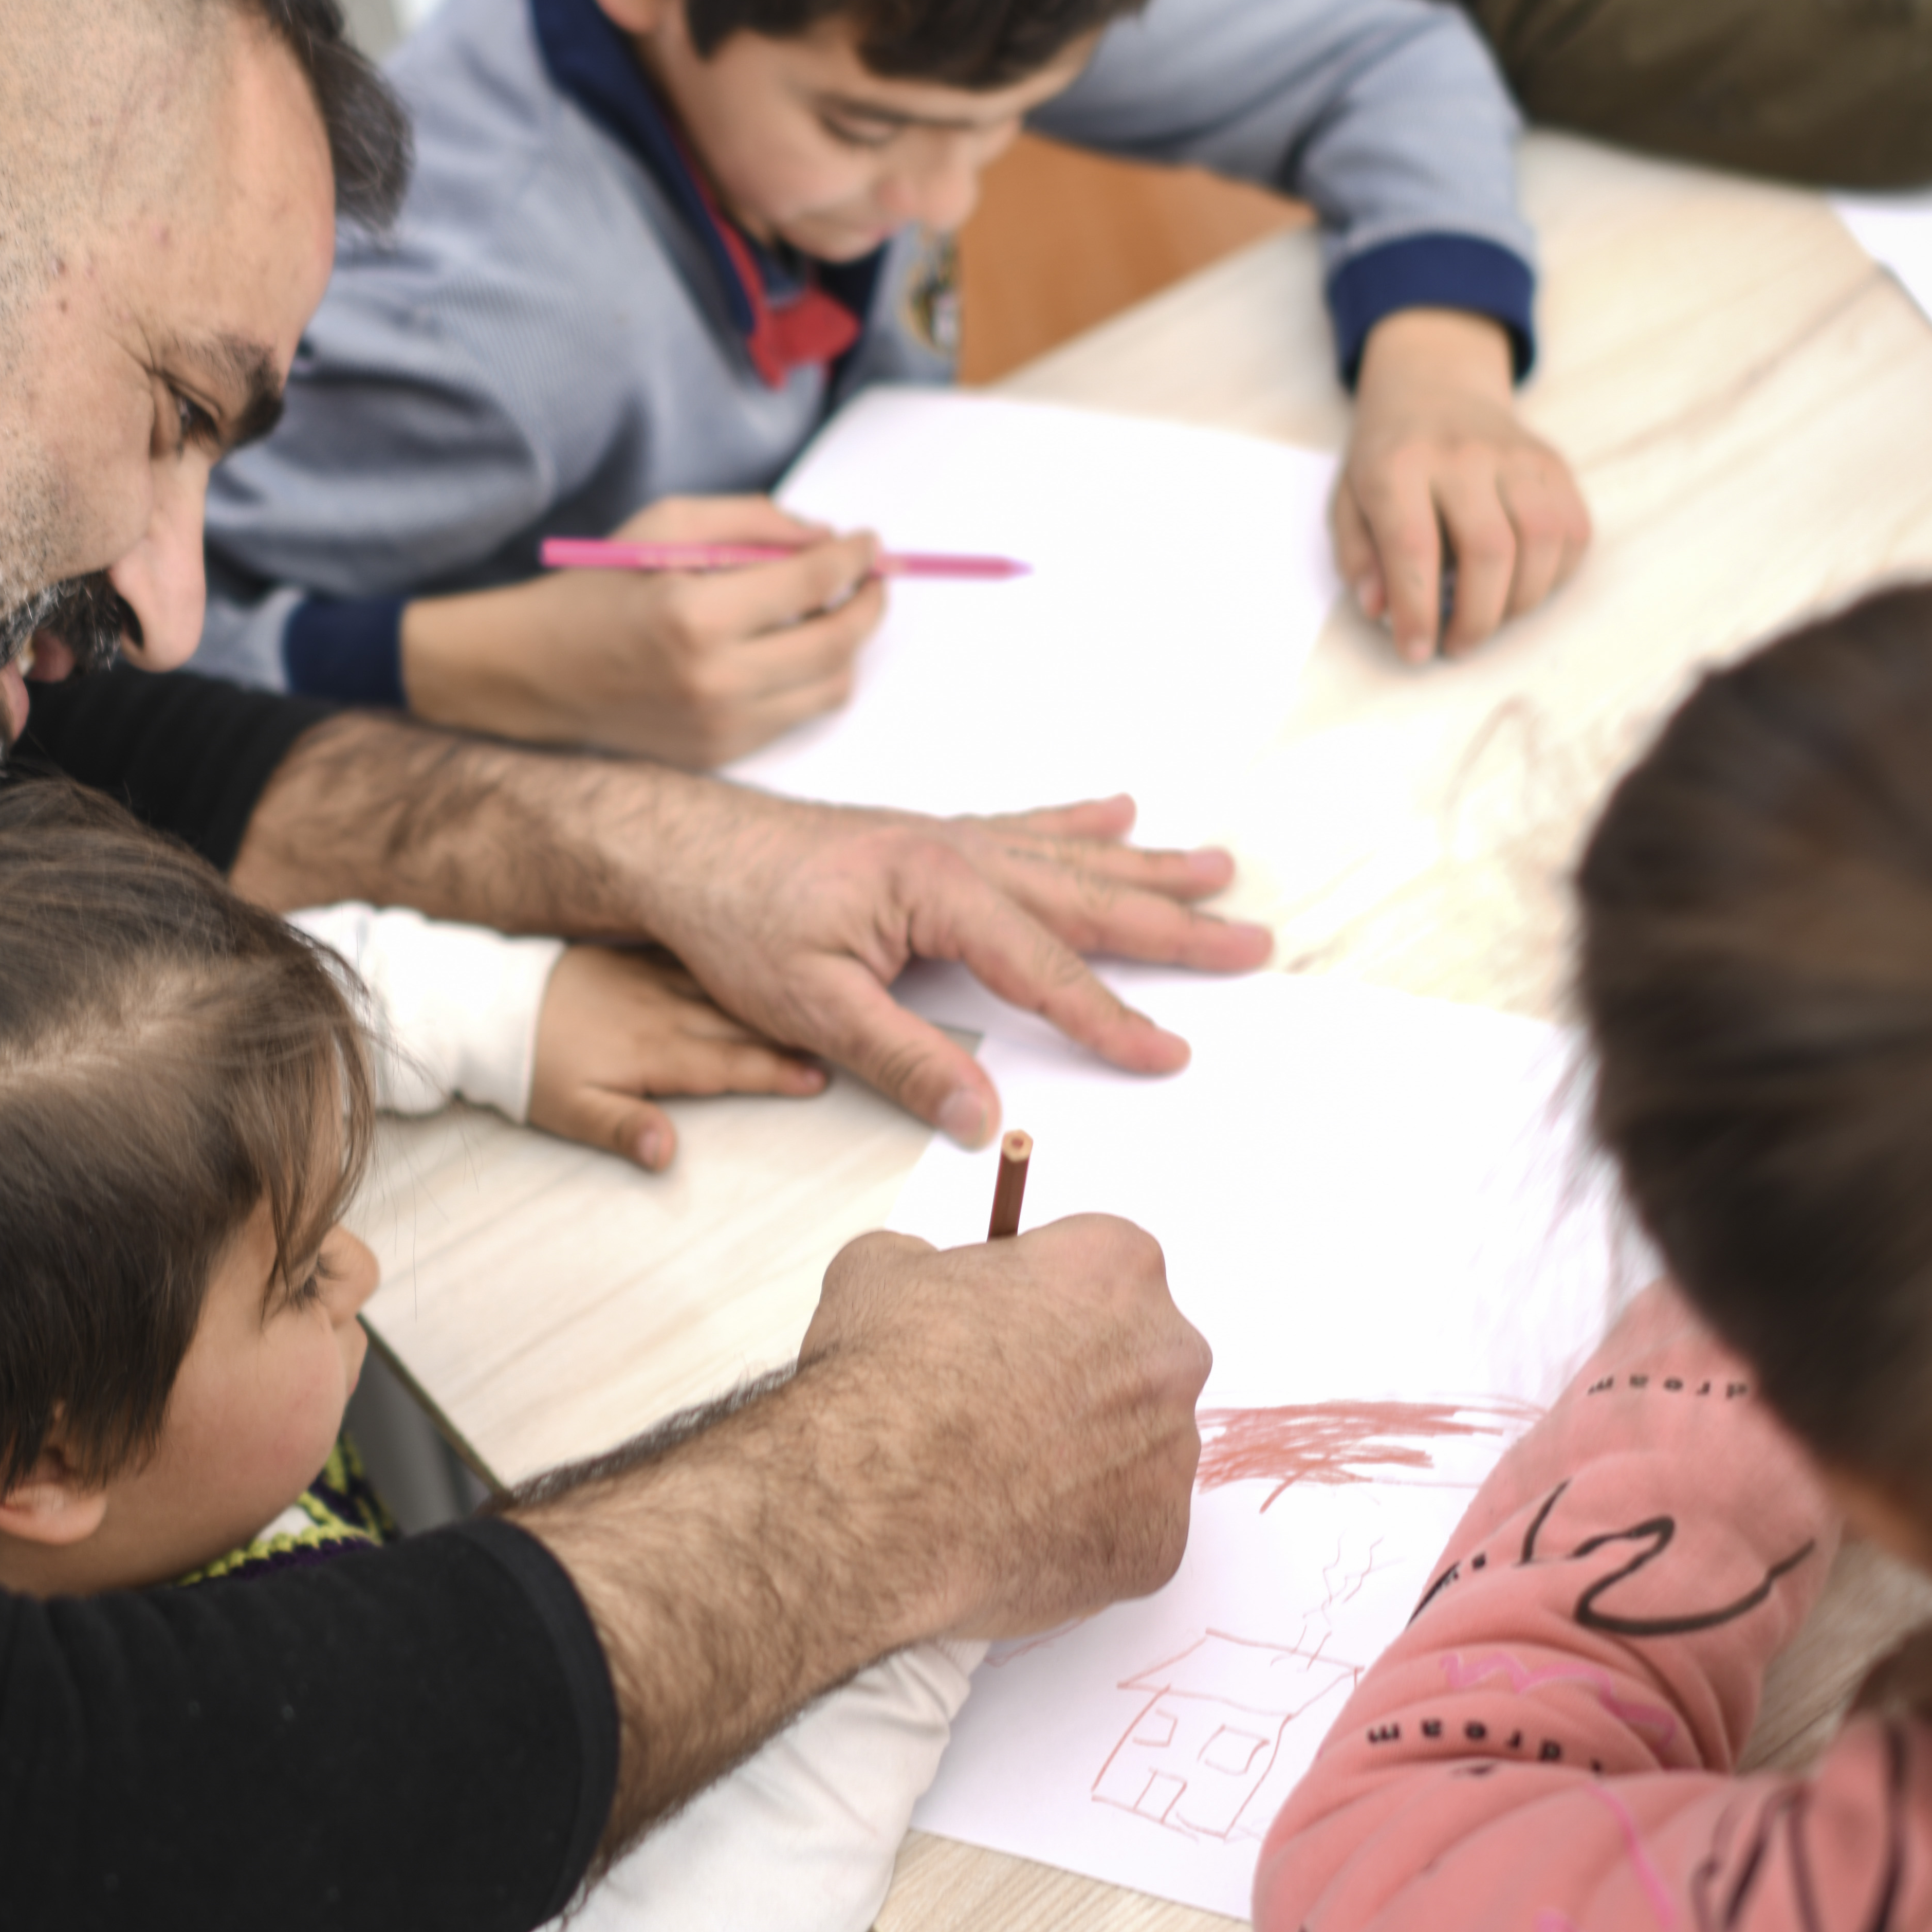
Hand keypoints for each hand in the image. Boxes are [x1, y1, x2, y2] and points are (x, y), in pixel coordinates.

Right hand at [399, 493, 887, 765]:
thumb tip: (825, 538)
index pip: (812, 583)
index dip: (854, 558)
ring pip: (829, 688)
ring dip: (846, 646)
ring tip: (832, 612)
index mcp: (696, 616)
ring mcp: (720, 727)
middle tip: (871, 579)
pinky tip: (789, 648)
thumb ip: (752, 521)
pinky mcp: (720, 754)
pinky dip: (806, 678)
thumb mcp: (664, 525)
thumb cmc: (598, 588)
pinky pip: (794, 715)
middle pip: (838, 643)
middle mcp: (715, 681)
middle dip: (869, 603)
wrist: (536, 673)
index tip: (869, 543)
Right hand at [508, 1213, 1214, 1847]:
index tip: (1002, 1345)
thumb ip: (930, 1273)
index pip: (1102, 1269)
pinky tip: (997, 1551)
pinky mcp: (1148, 1556)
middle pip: (1136, 1364)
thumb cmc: (862, 1373)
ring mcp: (1163, 1464)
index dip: (1041, 1307)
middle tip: (993, 1427)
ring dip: (1075, 1473)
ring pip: (1131, 1457)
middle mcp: (1164, 1359)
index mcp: (1113, 1267)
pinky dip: (1071, 1550)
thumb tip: (920, 1282)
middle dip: (1076, 1388)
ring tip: (984, 1498)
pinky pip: (1120, 1541)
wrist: (851, 1499)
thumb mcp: (879, 1269)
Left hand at [529, 945, 827, 1170]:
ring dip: (772, 991)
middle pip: (740, 1024)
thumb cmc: (531, 1065)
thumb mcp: (569, 1110)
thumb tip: (667, 1154)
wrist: (488, 1004)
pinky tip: (761, 947)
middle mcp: (662, 1011)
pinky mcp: (638, 959)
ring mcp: (653, 979)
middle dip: (795, 1029)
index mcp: (654, 1051)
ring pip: (727, 986)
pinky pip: (699, 958)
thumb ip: (622, 1129)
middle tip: (848, 1027)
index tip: (820, 1075)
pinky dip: (735, 957)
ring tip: (819, 988)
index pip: (728, 1066)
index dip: (776, 1073)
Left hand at [622, 785, 1273, 1143]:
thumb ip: (901, 1060)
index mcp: (939, 892)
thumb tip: (979, 1120)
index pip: (1046, 970)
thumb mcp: (809, 1005)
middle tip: (1253, 942)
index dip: (1110, 1019)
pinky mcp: (929, 839)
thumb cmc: (733, 919)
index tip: (1172, 1054)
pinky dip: (1079, 822)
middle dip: (1175, 927)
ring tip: (1219, 871)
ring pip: (1071, 859)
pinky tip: (1121, 811)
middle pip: (1088, 900)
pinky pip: (1025, 828)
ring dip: (1148, 870)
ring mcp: (948, 841)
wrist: (678, 847)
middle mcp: (958, 855)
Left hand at [1337, 309, 1588, 661]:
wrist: (1433, 385)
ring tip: (1491, 618)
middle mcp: (1463, 454)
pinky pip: (1574, 530)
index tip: (1416, 651)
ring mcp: (1516, 454)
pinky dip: (1556, 575)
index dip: (1417, 611)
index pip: (1414, 547)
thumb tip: (1381, 610)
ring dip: (1521, 601)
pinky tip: (1524, 585)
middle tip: (1457, 646)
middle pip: (1490, 549)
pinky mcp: (1553, 462)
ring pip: (1543, 541)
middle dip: (1477, 618)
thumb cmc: (1387, 457)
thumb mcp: (1347, 499)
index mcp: (1399, 464)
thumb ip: (1359, 558)